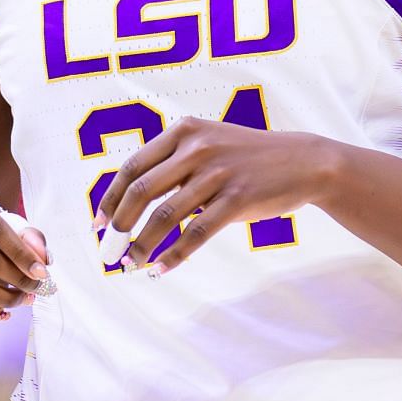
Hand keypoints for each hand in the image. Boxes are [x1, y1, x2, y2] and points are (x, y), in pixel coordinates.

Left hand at [94, 118, 331, 275]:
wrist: (303, 161)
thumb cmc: (248, 157)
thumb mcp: (209, 142)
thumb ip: (173, 162)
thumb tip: (129, 201)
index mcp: (183, 131)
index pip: (132, 168)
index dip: (110, 199)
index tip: (98, 225)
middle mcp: (196, 148)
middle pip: (141, 191)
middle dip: (119, 226)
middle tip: (109, 250)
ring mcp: (217, 172)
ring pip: (164, 216)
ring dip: (142, 245)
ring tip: (132, 264)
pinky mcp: (237, 198)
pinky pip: (195, 233)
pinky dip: (174, 254)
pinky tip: (161, 269)